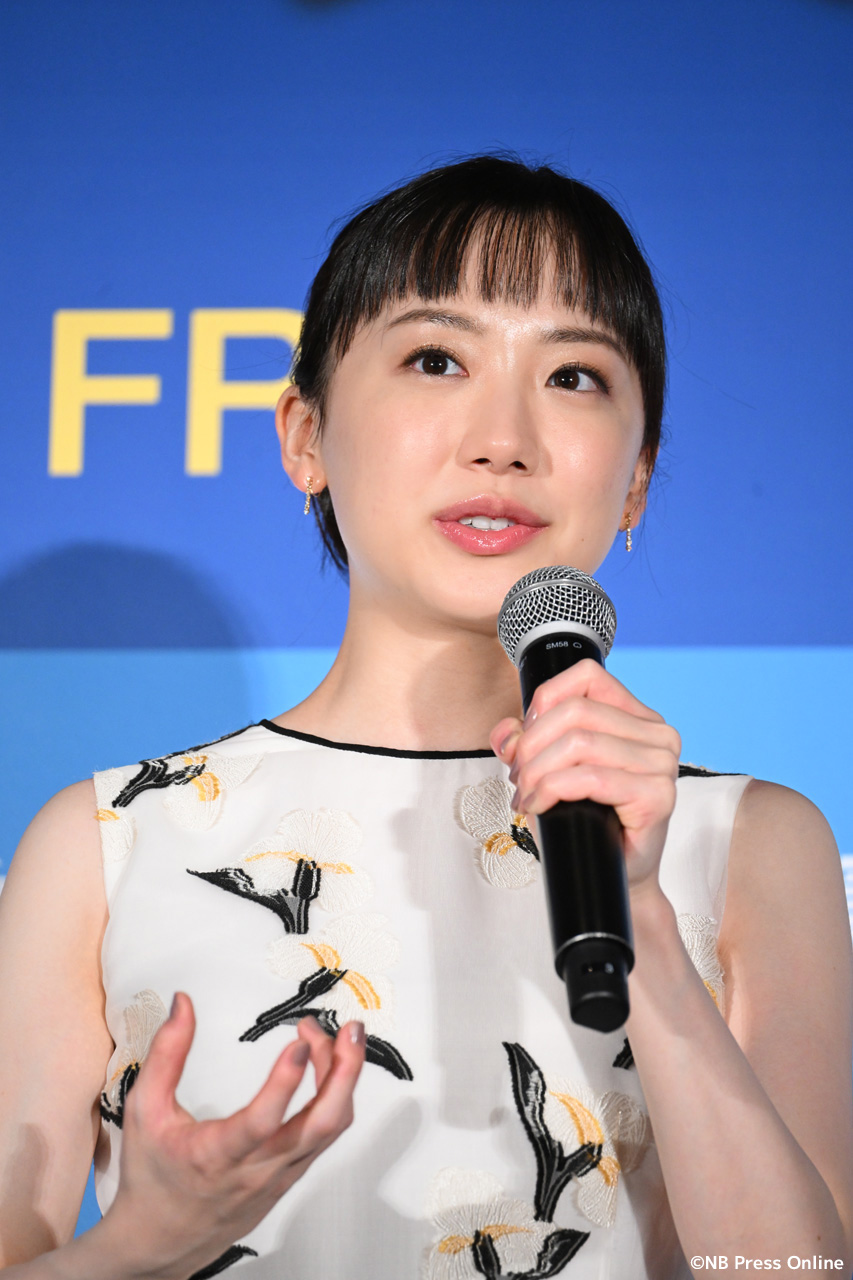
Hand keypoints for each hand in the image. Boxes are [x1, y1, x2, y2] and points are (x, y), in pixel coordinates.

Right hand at [106, 995, 364, 1278]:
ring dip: (343, 1079)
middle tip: (350, 1030)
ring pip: (330, 1129)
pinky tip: (330, 1070)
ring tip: (339, 1038)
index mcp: (216, 1155)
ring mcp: (279, 1175)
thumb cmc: (152, 1177)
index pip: (260, 1122)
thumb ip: (166, 1054)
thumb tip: (182, 1005)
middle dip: (344, 1073)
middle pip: (319, 1125)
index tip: (298, 1042)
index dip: (284, 1082)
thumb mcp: (146, 1110)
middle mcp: (257, 1168)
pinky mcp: (290, 1176)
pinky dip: (335, 1098)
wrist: (161, 1240)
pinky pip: (325, 1137)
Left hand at [490, 659, 680, 893]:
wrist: (618, 873)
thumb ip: (528, 742)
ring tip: (527, 795)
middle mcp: (658, 734)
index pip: (587, 676)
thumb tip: (506, 732)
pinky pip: (590, 778)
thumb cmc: (590, 821)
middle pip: (575, 711)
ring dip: (538, 771)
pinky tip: (539, 806)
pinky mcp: (658, 796)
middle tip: (519, 777)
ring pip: (579, 742)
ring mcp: (662, 764)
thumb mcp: (552, 770)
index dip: (545, 700)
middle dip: (532, 744)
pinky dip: (552, 790)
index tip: (526, 736)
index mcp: (639, 717)